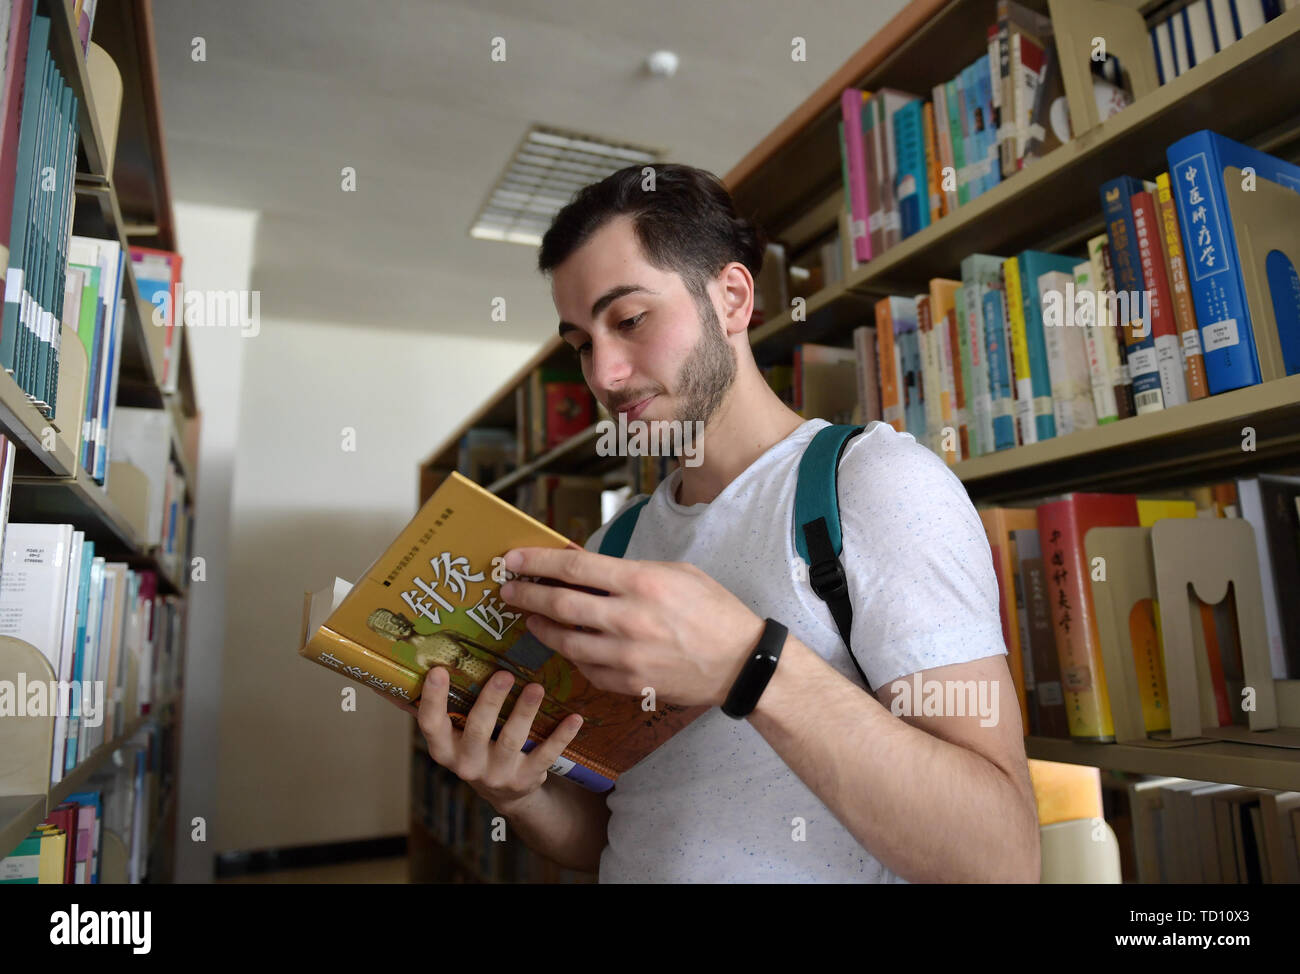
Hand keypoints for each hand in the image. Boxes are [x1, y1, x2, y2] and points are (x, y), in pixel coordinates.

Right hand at [412, 666, 583, 811]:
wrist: (505, 793)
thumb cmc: (476, 749)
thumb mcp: (455, 735)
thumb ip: (442, 706)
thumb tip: (422, 665)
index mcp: (444, 748)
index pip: (431, 724)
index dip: (433, 699)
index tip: (438, 670)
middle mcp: (467, 764)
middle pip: (477, 730)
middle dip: (490, 701)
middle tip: (504, 673)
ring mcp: (497, 774)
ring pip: (512, 741)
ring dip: (524, 712)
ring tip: (536, 687)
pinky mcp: (526, 779)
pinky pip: (545, 756)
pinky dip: (561, 737)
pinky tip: (574, 718)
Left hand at [498, 546, 765, 708]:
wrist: (741, 662)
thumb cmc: (713, 611)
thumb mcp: (677, 572)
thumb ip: (629, 570)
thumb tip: (585, 566)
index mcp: (641, 581)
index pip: (574, 567)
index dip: (537, 562)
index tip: (514, 560)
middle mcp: (628, 618)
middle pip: (559, 604)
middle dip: (526, 595)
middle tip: (508, 590)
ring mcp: (626, 655)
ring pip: (565, 641)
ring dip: (541, 628)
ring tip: (531, 619)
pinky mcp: (628, 683)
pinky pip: (586, 668)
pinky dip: (572, 655)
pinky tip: (567, 645)